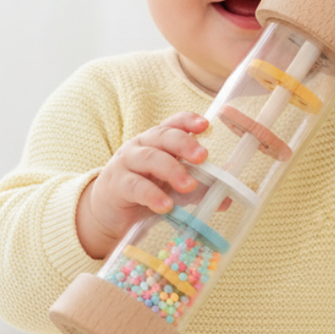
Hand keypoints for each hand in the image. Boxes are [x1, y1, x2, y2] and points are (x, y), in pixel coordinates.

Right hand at [76, 112, 208, 259]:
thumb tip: (225, 199)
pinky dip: (152, 195)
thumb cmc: (144, 192)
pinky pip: (135, 186)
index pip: (172, 124)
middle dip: (184, 143)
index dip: (187, 121)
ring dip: (172, 170)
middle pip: (162, 137)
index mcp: (156, 142)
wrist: (108, 212)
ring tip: (189, 185)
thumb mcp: (171, 189)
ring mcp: (126, 164)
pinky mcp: (117, 185)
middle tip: (202, 156)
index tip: (206, 125)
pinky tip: (166, 206)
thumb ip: (196, 191)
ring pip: (150, 158)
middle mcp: (141, 147)